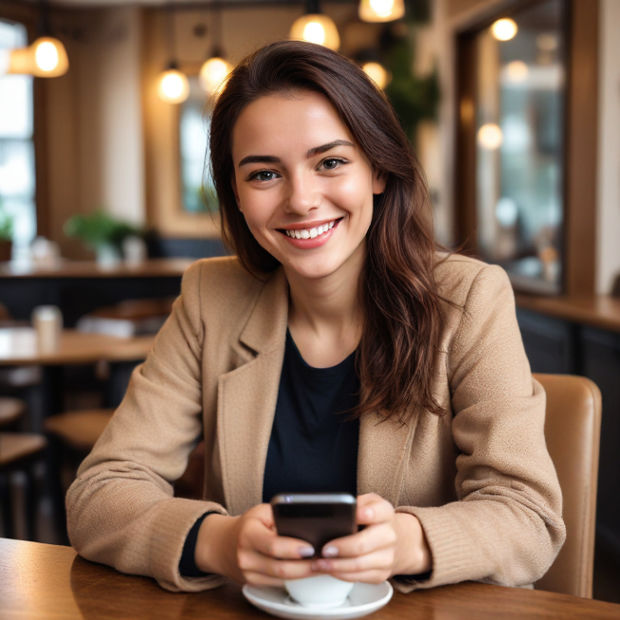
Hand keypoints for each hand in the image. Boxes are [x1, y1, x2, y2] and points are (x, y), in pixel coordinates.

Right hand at [194, 504, 315, 585]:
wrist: (223, 543)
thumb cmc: (248, 524)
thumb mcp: (261, 512)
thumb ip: (281, 516)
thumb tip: (306, 524)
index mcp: (247, 534)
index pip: (273, 545)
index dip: (293, 549)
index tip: (312, 548)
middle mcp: (245, 557)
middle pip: (280, 568)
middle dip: (305, 566)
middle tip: (324, 560)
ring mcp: (248, 574)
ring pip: (281, 579)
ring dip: (303, 574)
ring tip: (321, 566)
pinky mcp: (253, 584)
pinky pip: (278, 584)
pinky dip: (295, 579)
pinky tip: (307, 571)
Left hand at [309, 493, 431, 582]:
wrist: (399, 539)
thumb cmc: (376, 519)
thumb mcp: (370, 502)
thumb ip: (356, 502)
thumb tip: (334, 508)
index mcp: (385, 513)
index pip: (375, 513)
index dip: (363, 514)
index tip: (348, 517)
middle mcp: (389, 535)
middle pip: (363, 544)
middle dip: (341, 548)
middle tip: (325, 549)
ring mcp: (387, 557)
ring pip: (359, 565)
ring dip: (336, 565)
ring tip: (320, 562)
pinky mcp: (381, 574)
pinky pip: (359, 577)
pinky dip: (341, 574)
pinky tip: (329, 569)